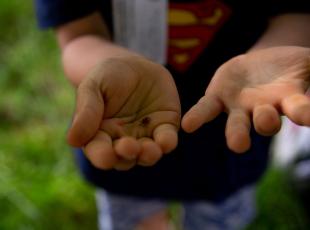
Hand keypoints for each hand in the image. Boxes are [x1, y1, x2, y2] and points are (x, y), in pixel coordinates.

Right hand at [68, 55, 180, 169]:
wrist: (136, 65)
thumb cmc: (109, 76)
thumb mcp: (94, 85)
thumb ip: (86, 110)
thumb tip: (72, 140)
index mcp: (100, 133)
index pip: (98, 151)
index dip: (102, 156)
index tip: (106, 156)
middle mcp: (122, 140)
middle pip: (123, 158)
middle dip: (126, 156)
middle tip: (128, 147)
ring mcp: (144, 136)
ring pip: (146, 155)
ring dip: (148, 155)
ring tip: (148, 150)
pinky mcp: (164, 128)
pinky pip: (166, 140)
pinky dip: (167, 143)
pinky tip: (166, 141)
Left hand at [182, 46, 309, 152]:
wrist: (258, 66)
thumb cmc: (287, 69)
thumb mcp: (308, 65)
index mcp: (288, 101)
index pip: (300, 110)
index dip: (306, 113)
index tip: (308, 116)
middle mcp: (264, 110)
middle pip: (266, 122)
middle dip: (267, 124)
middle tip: (268, 123)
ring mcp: (239, 107)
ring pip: (238, 123)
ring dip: (237, 132)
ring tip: (238, 144)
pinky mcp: (217, 98)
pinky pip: (206, 110)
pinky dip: (198, 117)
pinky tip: (188, 125)